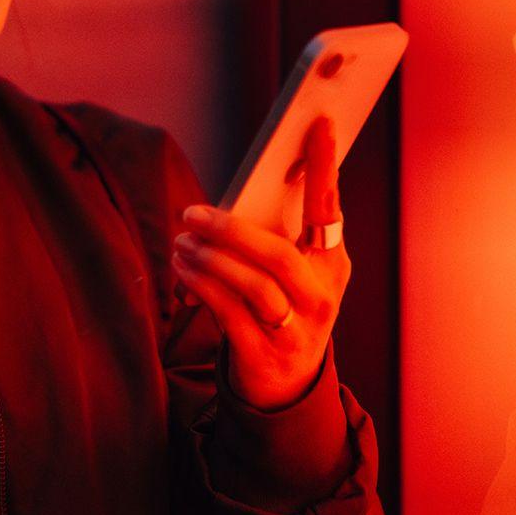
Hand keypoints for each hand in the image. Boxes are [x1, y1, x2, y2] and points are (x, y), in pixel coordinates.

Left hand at [171, 116, 350, 409]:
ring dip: (210, 259)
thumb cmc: (283, 310)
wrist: (287, 389)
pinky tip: (183, 270)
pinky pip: (229, 313)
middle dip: (231, 230)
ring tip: (183, 242)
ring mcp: (297, 330)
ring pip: (254, 285)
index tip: (319, 125)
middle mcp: (321, 297)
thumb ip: (274, 236)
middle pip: (279, 254)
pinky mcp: (265, 354)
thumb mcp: (293, 275)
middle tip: (192, 213)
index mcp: (332, 266)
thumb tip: (233, 194)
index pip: (330, 210)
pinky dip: (202, 287)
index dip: (325, 167)